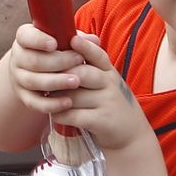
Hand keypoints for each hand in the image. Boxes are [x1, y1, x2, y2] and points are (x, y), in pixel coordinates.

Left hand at [7, 27, 147, 151]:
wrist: (132, 136)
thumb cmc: (110, 105)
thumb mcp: (106, 84)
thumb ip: (91, 69)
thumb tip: (70, 45)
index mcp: (109, 72)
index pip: (98, 55)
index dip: (85, 47)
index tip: (72, 40)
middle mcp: (110, 84)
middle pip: (81, 73)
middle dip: (60, 76)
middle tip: (43, 79)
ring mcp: (108, 102)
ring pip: (74, 95)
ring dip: (56, 98)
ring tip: (46, 99)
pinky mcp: (102, 121)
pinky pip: (75, 115)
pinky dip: (61, 115)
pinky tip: (56, 115)